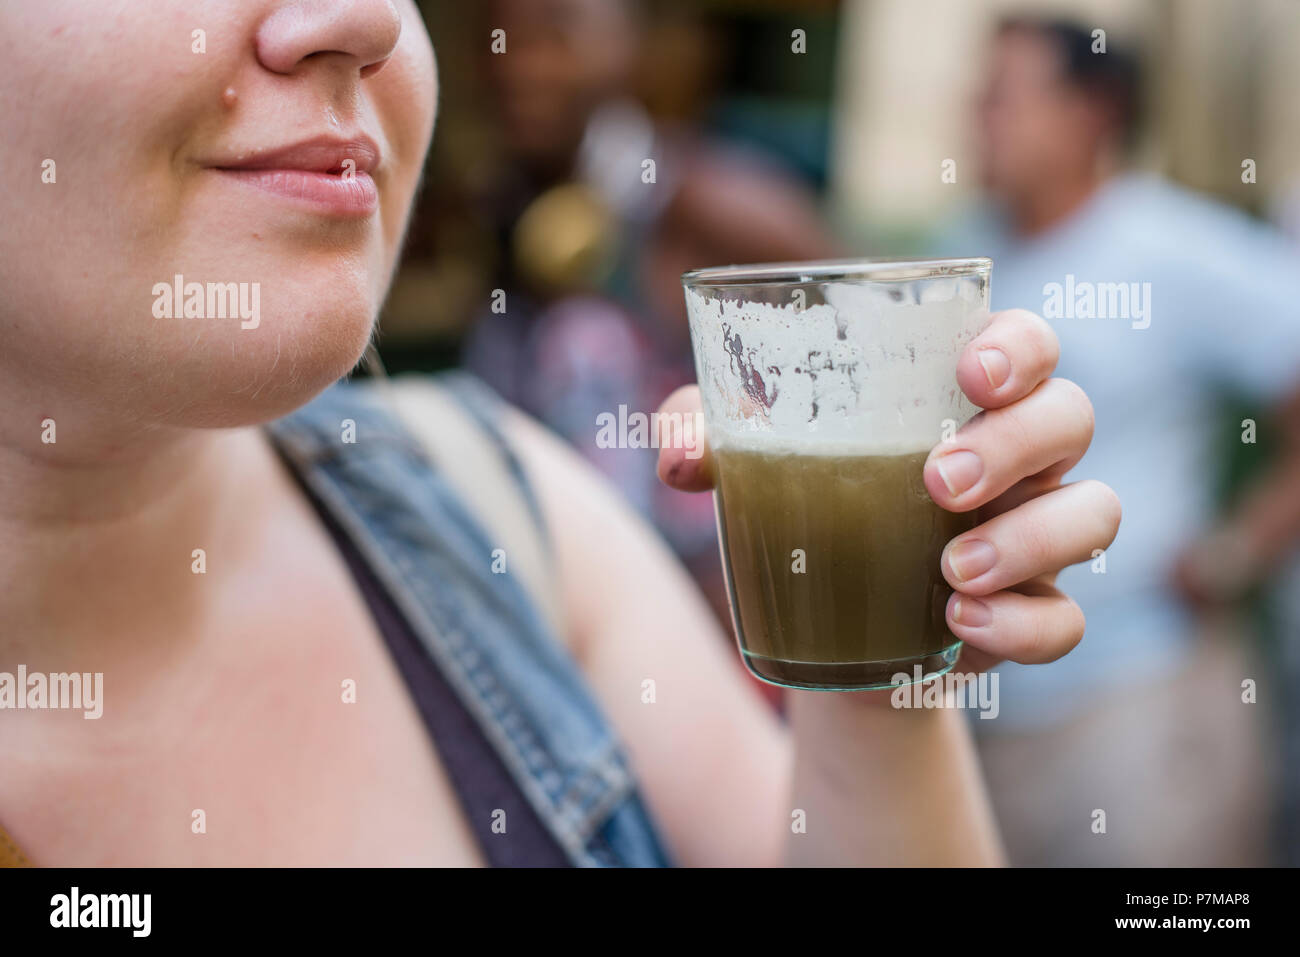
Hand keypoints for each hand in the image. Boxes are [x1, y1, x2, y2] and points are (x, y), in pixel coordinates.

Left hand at [655, 308, 1120, 673]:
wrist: (819, 623)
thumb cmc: (799, 507)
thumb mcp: (745, 464)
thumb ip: (704, 432)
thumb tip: (676, 454)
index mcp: (960, 397)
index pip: (1028, 343)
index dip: (1020, 347)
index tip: (969, 375)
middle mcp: (1017, 456)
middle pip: (1070, 416)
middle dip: (1017, 444)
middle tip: (939, 483)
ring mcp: (1034, 532)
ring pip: (1093, 514)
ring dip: (1031, 539)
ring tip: (951, 569)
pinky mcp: (1029, 611)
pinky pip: (1068, 619)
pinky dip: (1026, 623)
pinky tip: (959, 622)